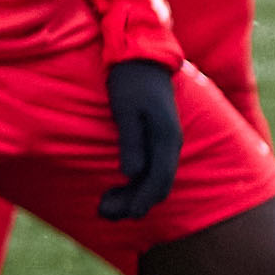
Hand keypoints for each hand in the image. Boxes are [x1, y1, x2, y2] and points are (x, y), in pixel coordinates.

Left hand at [99, 58, 184, 221]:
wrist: (142, 58)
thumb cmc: (130, 81)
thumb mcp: (126, 110)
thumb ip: (131, 141)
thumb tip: (131, 174)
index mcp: (166, 138)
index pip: (160, 179)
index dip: (143, 200)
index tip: (127, 215)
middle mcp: (170, 144)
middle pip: (157, 185)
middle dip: (133, 203)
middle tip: (104, 214)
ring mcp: (164, 142)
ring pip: (152, 179)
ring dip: (131, 196)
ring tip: (105, 207)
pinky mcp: (155, 139)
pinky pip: (149, 168)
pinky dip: (134, 182)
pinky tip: (118, 187)